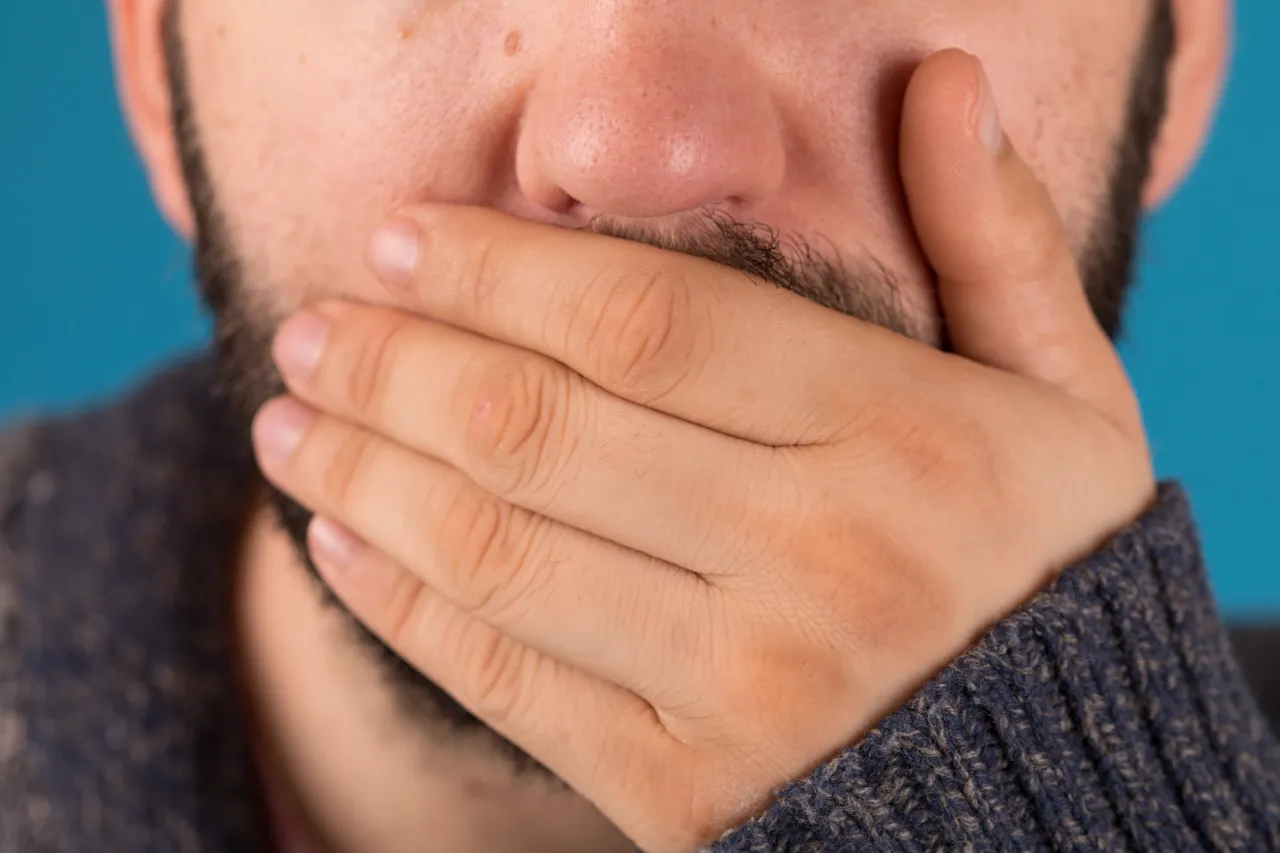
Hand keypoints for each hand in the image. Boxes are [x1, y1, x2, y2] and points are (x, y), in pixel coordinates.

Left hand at [253, 51, 1153, 851]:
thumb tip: (945, 78)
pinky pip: (504, 679)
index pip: (649, 320)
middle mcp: (821, 562)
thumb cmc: (1051, 574)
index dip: (499, 266)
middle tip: (312, 325)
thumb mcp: (1070, 402)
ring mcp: (747, 693)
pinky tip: (334, 542)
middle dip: (393, 360)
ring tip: (283, 420)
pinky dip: (398, 603)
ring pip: (496, 550)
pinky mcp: (684, 793)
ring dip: (361, 471)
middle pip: (540, 426)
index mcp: (909, 442)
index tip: (400, 233)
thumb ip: (1003, 241)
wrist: (1061, 797)